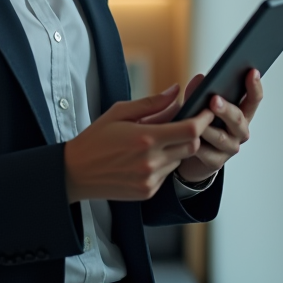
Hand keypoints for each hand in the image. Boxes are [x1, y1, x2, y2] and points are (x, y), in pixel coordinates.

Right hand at [63, 84, 214, 202]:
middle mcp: (151, 162)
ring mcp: (150, 179)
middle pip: (192, 146)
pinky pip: (167, 174)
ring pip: (180, 160)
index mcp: (146, 138)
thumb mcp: (120, 112)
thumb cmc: (96, 138)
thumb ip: (153, 103)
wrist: (75, 172)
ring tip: (157, 140)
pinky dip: (164, 163)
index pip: (190, 130)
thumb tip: (176, 90)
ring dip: (177, 149)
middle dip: (193, 133)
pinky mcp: (148, 191)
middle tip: (184, 122)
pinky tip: (147, 157)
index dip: (203, 119)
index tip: (206, 110)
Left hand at [158, 69, 262, 183]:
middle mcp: (240, 131)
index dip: (254, 86)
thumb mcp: (198, 105)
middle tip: (214, 99)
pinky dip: (198, 146)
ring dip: (208, 128)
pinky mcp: (216, 162)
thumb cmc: (199, 124)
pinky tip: (190, 140)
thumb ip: (199, 92)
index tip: (252, 71)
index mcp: (241, 113)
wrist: (189, 155)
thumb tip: (200, 78)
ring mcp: (230, 147)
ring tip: (196, 121)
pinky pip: (207, 153)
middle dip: (226, 109)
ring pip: (221, 137)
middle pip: (238, 119)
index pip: (253, 99)